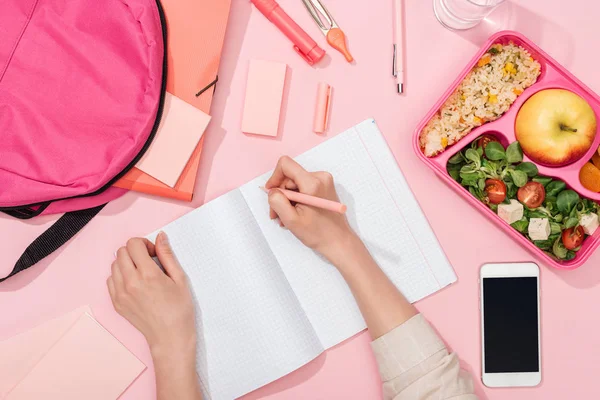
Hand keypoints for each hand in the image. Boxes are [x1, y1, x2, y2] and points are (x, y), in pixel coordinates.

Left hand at [107, 232, 195, 361]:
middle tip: (148, 261)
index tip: (153, 253)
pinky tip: (135, 283)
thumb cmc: (180, 309)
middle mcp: (130, 283)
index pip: (133, 244)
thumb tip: (160, 236)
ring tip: (141, 273)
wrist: (170, 337)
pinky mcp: (116, 303)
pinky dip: (120, 276)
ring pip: (114, 265)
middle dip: (135, 251)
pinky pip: (110, 280)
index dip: (144, 244)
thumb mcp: (180, 279)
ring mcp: (120, 294)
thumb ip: (167, 255)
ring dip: (126, 263)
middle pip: (121, 252)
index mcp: (148, 274)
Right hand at [265, 156, 356, 264]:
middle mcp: (320, 177)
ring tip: (286, 218)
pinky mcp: (324, 187)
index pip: (286, 165)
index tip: (271, 193)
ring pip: (294, 184)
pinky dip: (296, 200)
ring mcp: (324, 181)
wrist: (338, 242)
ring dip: (287, 200)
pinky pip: (302, 187)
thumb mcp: (291, 220)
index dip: (274, 178)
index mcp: (313, 183)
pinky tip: (295, 214)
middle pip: (289, 177)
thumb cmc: (318, 233)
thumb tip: (272, 191)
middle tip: (277, 214)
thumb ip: (277, 201)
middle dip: (280, 195)